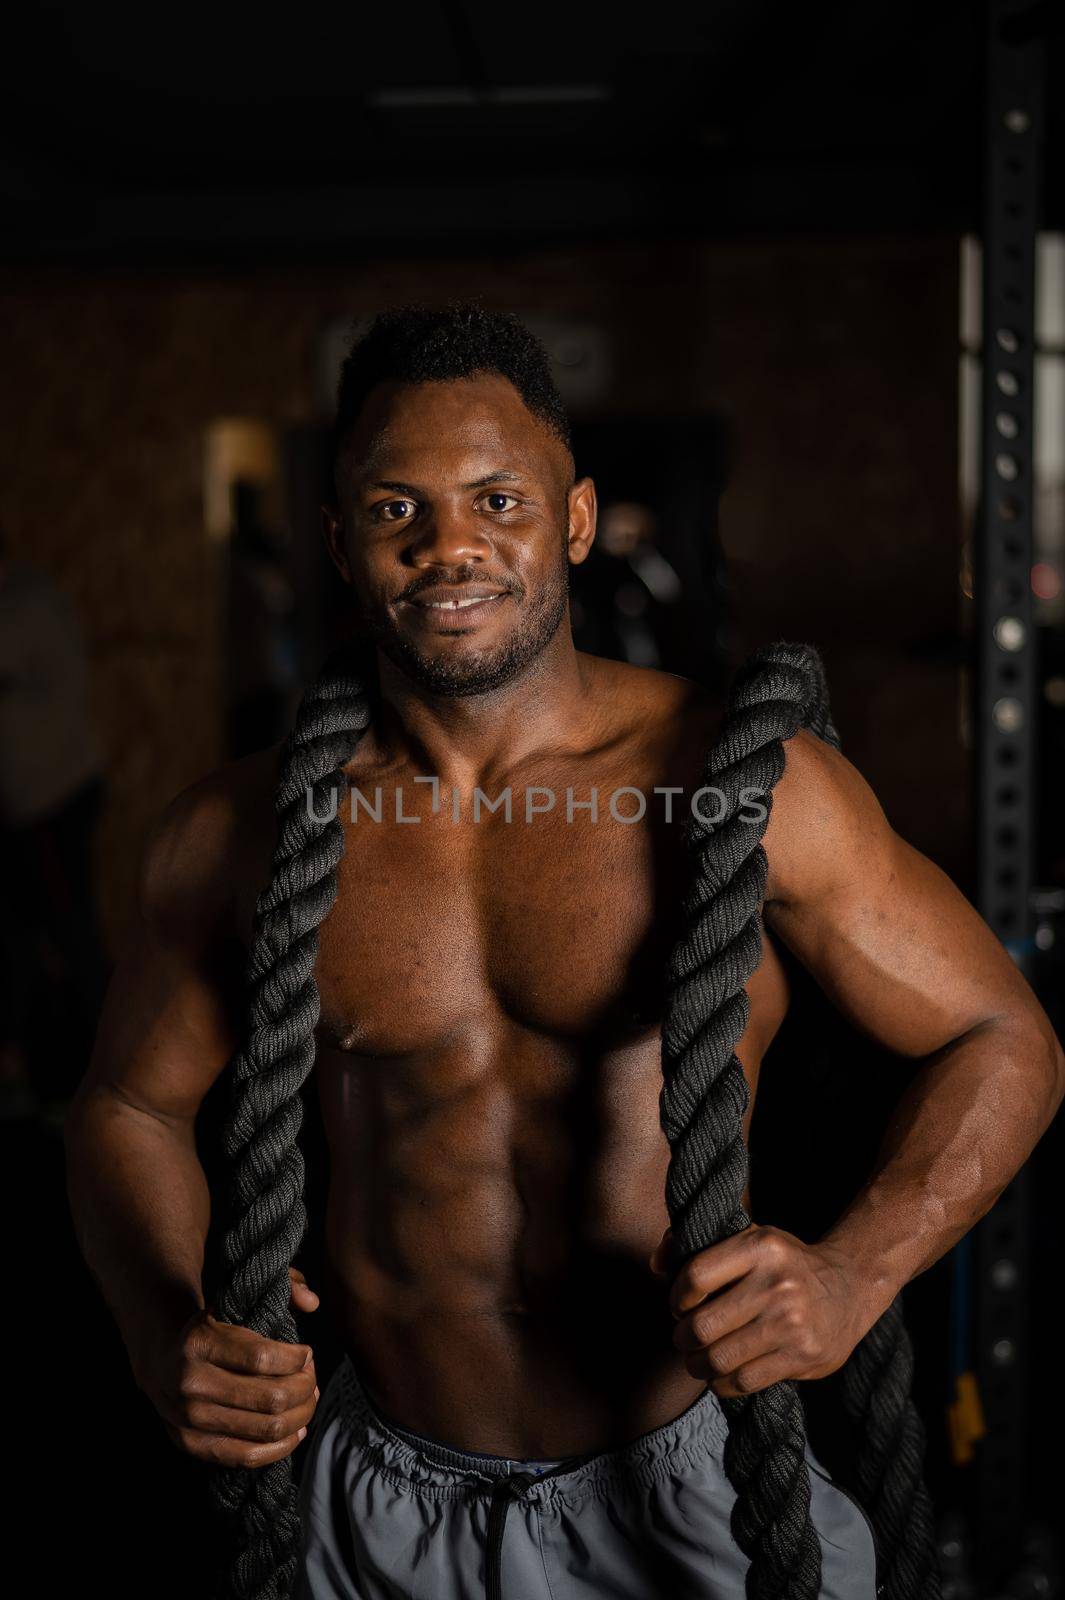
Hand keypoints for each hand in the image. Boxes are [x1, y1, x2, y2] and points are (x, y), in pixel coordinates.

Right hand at [134, 1269, 319, 1468]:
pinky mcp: (192, 1445)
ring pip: (265, 1429)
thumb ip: (282, 1285)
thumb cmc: (213, 1327)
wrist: (161, 1358)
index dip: (296, 1359)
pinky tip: (296, 1430)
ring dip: (300, 1416)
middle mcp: (191, 1383)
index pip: (262, 1358)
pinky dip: (280, 1447)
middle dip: (305, 1388)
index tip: (306, 1353)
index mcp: (200, 1341)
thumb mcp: (240, 1297)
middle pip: (269, 1398)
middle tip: (312, 1378)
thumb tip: (312, 1302)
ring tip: (309, 1401)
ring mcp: (189, 1419)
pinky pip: (247, 1456)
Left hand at [650, 1222, 874, 1398]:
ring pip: (719, 1358)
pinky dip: (722, 1383)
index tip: (679, 1306)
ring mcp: (792, 1323)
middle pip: (703, 1325)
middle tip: (684, 1339)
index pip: (696, 1276)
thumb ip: (698, 1246)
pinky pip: (743, 1381)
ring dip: (698, 1365)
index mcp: (761, 1246)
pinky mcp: (802, 1356)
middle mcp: (777, 1283)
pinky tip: (721, 1374)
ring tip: (698, 1360)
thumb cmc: (786, 1263)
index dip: (676, 1298)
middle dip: (683, 1338)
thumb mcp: (751, 1238)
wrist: (850, 1286)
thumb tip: (655, 1264)